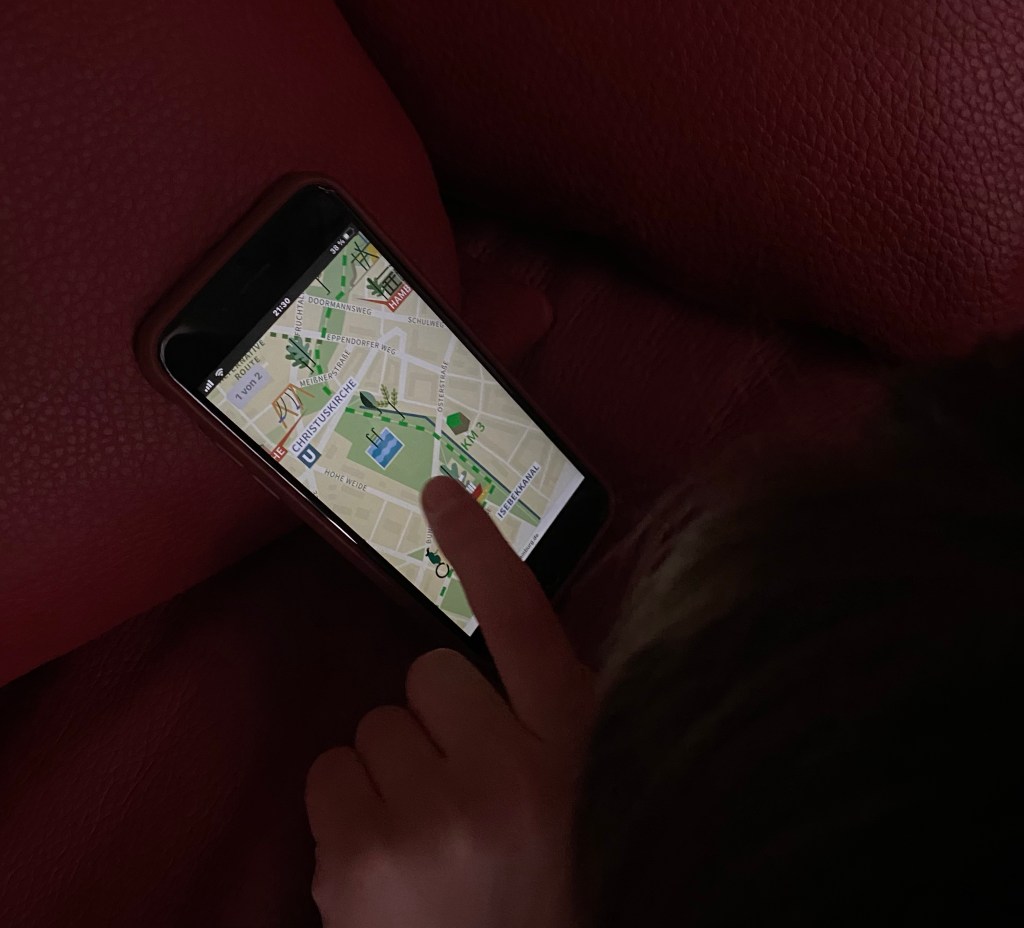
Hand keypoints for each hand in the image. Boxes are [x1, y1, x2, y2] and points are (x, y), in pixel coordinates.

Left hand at [305, 476, 594, 927]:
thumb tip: (497, 641)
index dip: (479, 547)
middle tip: (474, 790)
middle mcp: (506, 775)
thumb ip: (557, 713)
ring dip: (399, 768)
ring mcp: (427, 820)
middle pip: (429, 672)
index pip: (523, 618)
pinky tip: (396, 863)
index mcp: (577, 747)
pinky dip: (354, 808)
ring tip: (439, 835)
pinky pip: (330, 773)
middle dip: (443, 721)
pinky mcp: (359, 864)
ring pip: (374, 724)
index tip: (441, 492)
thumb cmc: (559, 880)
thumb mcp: (589, 785)